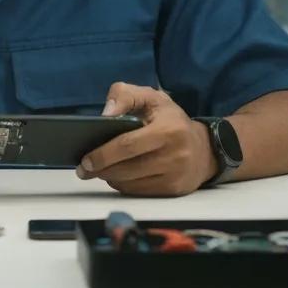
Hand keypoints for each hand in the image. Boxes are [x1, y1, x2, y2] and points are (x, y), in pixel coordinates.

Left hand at [76, 82, 217, 196]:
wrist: (204, 148)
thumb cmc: (171, 119)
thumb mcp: (151, 97)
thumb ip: (125, 95)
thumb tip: (105, 114)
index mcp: (168, 129)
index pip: (128, 145)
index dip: (104, 154)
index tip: (85, 159)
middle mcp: (174, 155)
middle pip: (127, 168)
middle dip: (101, 170)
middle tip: (83, 170)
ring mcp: (175, 175)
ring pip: (131, 183)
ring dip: (110, 178)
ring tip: (97, 171)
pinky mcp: (174, 190)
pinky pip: (140, 192)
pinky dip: (123, 185)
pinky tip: (116, 176)